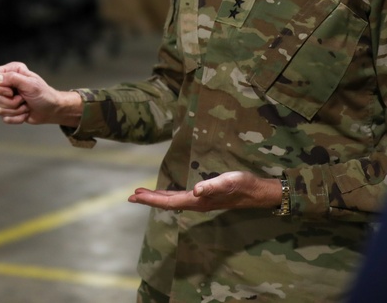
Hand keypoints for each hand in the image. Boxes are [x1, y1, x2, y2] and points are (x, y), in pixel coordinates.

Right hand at [0, 62, 81, 126]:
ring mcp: (5, 98)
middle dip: (10, 101)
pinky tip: (25, 112)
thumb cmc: (44, 94)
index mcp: (11, 72)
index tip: (10, 91)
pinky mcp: (7, 111)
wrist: (51, 110)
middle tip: (22, 98)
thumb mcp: (30, 84)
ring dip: (15, 110)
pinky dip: (17, 117)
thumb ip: (12, 78)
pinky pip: (4, 118)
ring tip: (25, 105)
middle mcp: (6, 84)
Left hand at [128, 171, 281, 211]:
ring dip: (156, 198)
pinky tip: (165, 194)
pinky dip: (167, 195)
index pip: (168, 201)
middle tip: (131, 196)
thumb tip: (195, 191)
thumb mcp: (226, 182)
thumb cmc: (241, 185)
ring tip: (141, 194)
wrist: (255, 192)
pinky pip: (179, 198)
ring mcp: (199, 202)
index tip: (135, 197)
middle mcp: (195, 203)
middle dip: (148, 200)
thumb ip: (211, 186)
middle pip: (167, 203)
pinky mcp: (203, 197)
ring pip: (172, 201)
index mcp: (197, 201)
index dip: (151, 199)